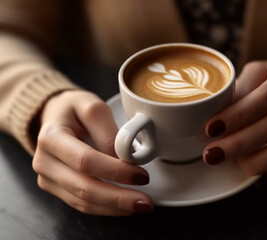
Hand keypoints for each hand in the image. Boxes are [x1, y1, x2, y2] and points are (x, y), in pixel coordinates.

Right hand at [32, 90, 152, 215]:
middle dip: (118, 198)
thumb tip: (123, 160)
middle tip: (145, 202)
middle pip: (83, 187)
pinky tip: (125, 207)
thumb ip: (108, 131)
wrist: (54, 117)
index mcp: (51, 137)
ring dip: (115, 208)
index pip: (85, 160)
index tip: (142, 175)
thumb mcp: (92, 107)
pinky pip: (82, 204)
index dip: (115, 171)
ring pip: (83, 202)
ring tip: (141, 206)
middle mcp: (45, 162)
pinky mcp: (56, 189)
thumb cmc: (74, 109)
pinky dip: (106, 208)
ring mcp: (48, 178)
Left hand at [203, 60, 266, 183]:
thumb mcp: (256, 74)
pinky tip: (251, 175)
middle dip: (238, 143)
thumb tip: (209, 114)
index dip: (236, 116)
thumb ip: (237, 91)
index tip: (210, 129)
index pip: (264, 98)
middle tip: (212, 154)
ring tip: (229, 163)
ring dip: (252, 161)